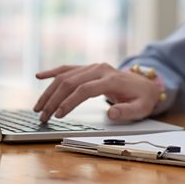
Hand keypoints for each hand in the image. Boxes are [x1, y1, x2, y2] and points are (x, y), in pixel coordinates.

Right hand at [33, 63, 160, 121]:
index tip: (58, 115)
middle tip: (42, 116)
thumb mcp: (141, 108)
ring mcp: (93, 67)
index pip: (85, 89)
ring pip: (66, 75)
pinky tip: (39, 76)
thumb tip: (111, 113)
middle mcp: (100, 69)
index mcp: (112, 79)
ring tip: (38, 107)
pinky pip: (68, 68)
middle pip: (71, 82)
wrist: (146, 84)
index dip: (69, 102)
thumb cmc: (142, 98)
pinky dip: (53, 72)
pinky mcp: (89, 68)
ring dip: (50, 91)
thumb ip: (127, 111)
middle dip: (54, 100)